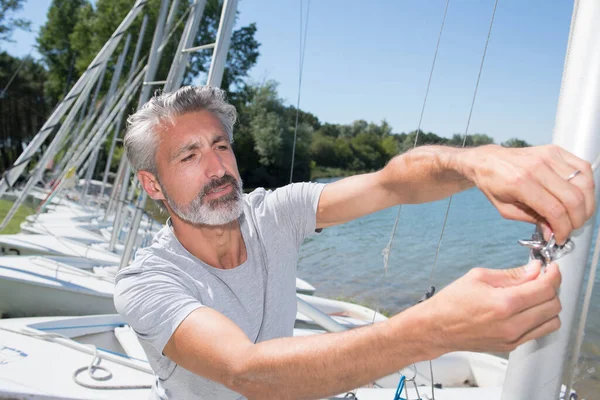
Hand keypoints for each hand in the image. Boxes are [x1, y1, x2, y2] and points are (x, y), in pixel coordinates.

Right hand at [424, 260, 561, 352]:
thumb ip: (512, 274)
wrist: (437, 328)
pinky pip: (539, 332)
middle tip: (540, 278)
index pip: (545, 288)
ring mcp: (513, 338)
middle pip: (553, 305)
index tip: (551, 268)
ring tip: (534, 294)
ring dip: (548, 305)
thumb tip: (534, 270)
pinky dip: (539, 318)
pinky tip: (526, 308)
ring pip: (552, 321)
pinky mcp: (511, 346)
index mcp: (504, 304)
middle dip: (551, 287)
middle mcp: (512, 324)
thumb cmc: (451, 303)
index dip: (553, 274)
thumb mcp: (478, 277)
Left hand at [462, 144, 594, 243]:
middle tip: (571, 228)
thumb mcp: (506, 209)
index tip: (560, 237)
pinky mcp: (556, 150)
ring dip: (586, 204)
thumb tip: (553, 232)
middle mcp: (537, 168)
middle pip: (573, 199)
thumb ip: (532, 220)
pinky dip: (587, 185)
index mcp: (521, 183)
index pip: (554, 210)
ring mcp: (548, 157)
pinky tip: (580, 196)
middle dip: (577, 219)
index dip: (563, 229)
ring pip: (584, 183)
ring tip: (577, 215)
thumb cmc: (494, 184)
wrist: (488, 161)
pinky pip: (583, 168)